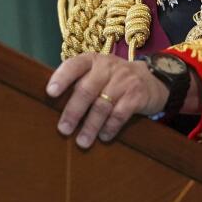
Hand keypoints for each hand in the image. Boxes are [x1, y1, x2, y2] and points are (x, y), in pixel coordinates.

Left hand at [45, 52, 169, 147]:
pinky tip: (103, 136)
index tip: (50, 93)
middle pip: (87, 90)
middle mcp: (108, 67)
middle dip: (73, 112)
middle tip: (63, 129)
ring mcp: (124, 80)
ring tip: (82, 141)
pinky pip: (120, 114)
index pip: (74, 65)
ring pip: (102, 105)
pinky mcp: (137, 95)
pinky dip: (110, 128)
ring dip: (90, 126)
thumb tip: (52, 106)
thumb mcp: (98, 73)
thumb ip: (80, 83)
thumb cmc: (113, 80)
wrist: (151, 80)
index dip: (61, 78)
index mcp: (93, 60)